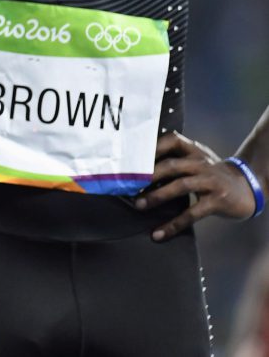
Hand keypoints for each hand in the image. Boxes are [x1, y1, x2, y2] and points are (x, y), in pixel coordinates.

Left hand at [136, 132, 257, 239]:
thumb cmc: (211, 174)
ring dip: (157, 196)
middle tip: (126, 184)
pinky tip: (158, 234)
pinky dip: (173, 224)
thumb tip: (136, 167)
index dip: (151, 147)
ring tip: (139, 205)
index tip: (130, 157)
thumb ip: (175, 159)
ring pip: (180, 186)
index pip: (172, 140)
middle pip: (171, 165)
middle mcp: (202, 163)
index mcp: (194, 150)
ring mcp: (211, 181)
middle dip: (147, 175)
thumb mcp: (197, 160)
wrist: (247, 188)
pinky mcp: (217, 201)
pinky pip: (192, 213)